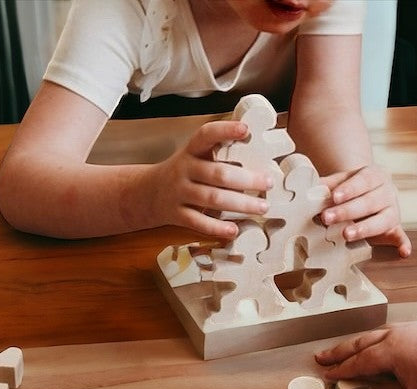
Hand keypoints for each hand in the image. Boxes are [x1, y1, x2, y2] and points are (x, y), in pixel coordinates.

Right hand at [149, 120, 272, 238]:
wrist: (148, 193)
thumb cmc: (184, 173)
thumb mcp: (194, 156)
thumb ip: (217, 152)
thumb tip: (257, 149)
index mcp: (191, 151)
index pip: (206, 135)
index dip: (225, 131)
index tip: (246, 129)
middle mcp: (184, 170)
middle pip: (218, 174)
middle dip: (246, 179)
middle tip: (268, 183)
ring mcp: (179, 193)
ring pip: (212, 198)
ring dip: (240, 203)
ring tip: (261, 207)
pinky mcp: (177, 214)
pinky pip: (198, 222)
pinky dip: (217, 228)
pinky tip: (234, 230)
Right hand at [315, 321, 416, 388]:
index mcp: (389, 354)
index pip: (358, 363)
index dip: (340, 370)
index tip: (326, 375)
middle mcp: (393, 338)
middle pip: (358, 345)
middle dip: (338, 352)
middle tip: (320, 356)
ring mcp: (406, 329)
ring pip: (373, 335)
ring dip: (356, 342)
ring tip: (345, 347)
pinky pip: (388, 331)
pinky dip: (376, 337)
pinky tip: (378, 340)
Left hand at [321, 165, 411, 256]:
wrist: (366, 191)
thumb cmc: (349, 189)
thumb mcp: (339, 182)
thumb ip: (326, 186)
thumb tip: (306, 192)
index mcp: (374, 175)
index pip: (363, 180)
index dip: (349, 189)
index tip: (334, 197)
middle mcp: (387, 191)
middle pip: (369, 201)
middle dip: (347, 211)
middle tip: (327, 218)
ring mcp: (392, 210)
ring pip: (383, 219)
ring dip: (365, 228)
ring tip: (346, 235)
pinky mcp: (394, 227)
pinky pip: (400, 235)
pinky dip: (403, 243)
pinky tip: (403, 252)